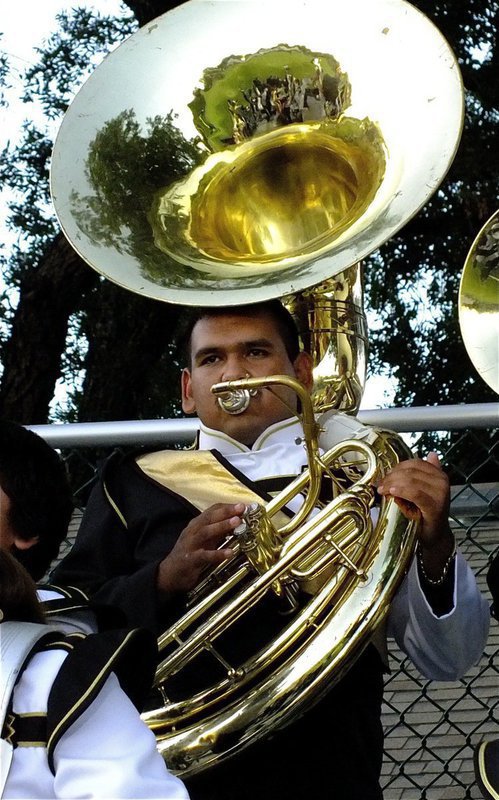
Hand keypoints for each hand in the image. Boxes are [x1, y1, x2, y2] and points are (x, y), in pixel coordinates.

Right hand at [157, 502, 244, 593]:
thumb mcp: (205, 540)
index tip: (242, 505)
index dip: (227, 506)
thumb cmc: (190, 554)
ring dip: (222, 526)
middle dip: (226, 512)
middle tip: (241, 508)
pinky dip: (217, 553)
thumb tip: (237, 522)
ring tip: (237, 522)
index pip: (212, 510)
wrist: (169, 573)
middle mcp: (192, 531)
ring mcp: (190, 545)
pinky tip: (230, 552)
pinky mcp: (190, 560)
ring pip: (205, 532)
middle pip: (209, 517)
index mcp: (196, 525)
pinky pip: (204, 555)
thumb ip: (219, 531)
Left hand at [378, 452, 453, 579]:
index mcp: (439, 475)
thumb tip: (430, 454)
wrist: (434, 537)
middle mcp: (442, 481)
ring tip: (382, 490)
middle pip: (410, 471)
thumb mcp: (423, 491)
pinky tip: (391, 492)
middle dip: (391, 476)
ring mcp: (440, 493)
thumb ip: (424, 474)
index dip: (396, 468)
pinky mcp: (435, 506)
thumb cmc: (425, 514)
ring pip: (411, 480)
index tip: (384, 477)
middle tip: (380, 485)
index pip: (414, 463)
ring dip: (392, 483)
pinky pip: (415, 493)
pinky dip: (401, 490)